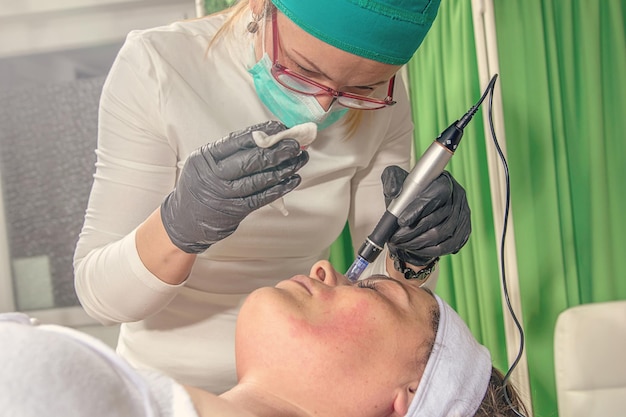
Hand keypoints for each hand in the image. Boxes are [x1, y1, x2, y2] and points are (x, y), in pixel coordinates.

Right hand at [161, 121, 308, 252]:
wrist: (183, 220)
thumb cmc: (199, 186)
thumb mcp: (204, 164)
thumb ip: (228, 152)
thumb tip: (265, 138)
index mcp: (205, 158)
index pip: (237, 141)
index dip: (261, 133)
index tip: (280, 127)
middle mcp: (214, 176)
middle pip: (251, 160)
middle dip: (277, 151)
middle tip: (296, 144)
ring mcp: (225, 195)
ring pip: (260, 179)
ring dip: (284, 169)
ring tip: (299, 160)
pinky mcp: (235, 211)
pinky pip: (262, 198)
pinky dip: (280, 189)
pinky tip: (293, 180)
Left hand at [381, 166, 470, 265]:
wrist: (420, 210)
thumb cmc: (409, 195)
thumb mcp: (397, 181)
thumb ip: (393, 181)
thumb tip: (393, 191)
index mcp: (443, 181)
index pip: (434, 196)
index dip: (417, 210)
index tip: (401, 222)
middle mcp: (457, 196)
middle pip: (437, 218)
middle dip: (412, 231)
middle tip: (395, 238)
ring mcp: (463, 215)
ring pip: (442, 234)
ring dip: (418, 243)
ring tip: (402, 244)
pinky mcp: (464, 231)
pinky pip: (447, 246)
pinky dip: (429, 250)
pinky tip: (415, 248)